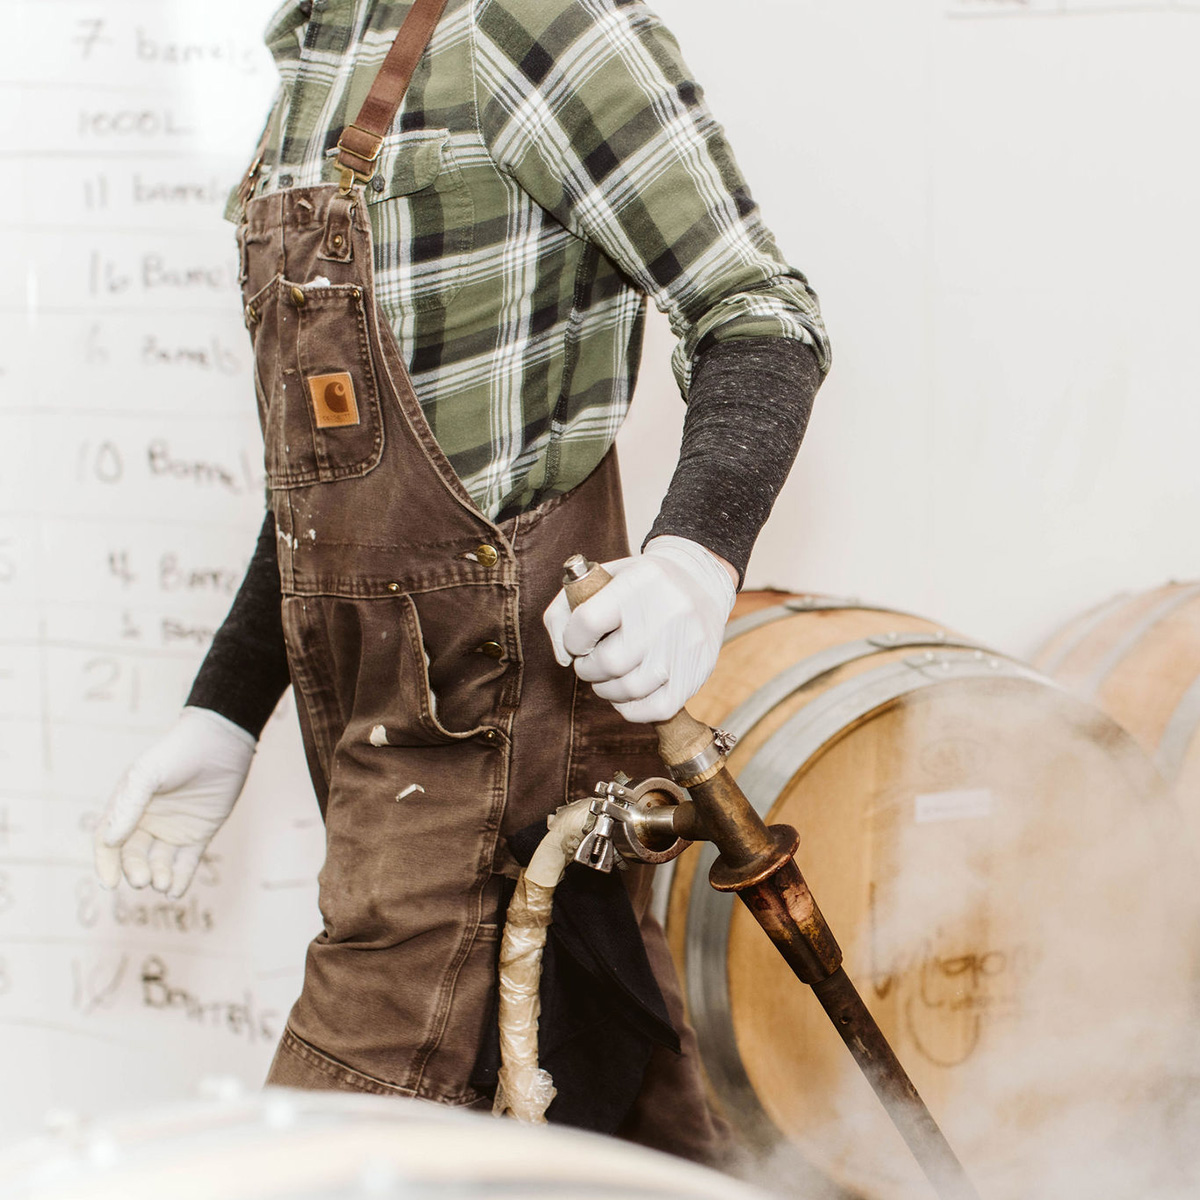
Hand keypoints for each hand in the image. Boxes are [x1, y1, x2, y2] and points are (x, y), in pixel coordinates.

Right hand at [93, 707, 256, 898]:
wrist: (220, 743)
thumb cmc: (178, 754)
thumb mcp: (146, 775)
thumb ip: (128, 807)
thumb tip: (108, 842)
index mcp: (128, 807)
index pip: (108, 842)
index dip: (105, 864)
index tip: (108, 884)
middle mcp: (148, 821)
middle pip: (134, 856)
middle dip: (135, 871)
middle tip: (142, 881)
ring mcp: (173, 829)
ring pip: (160, 863)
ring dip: (158, 877)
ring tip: (163, 884)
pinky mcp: (199, 834)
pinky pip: (186, 862)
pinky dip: (181, 878)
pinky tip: (176, 890)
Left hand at [543, 535, 735, 724]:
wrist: (701, 581)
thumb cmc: (639, 586)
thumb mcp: (601, 578)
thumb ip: (565, 611)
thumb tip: (563, 656)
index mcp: (640, 581)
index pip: (587, 622)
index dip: (573, 640)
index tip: (578, 642)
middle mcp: (669, 610)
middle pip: (609, 662)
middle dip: (589, 669)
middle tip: (591, 663)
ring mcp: (687, 643)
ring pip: (631, 689)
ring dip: (608, 690)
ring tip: (609, 677)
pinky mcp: (699, 670)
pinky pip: (658, 709)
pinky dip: (633, 708)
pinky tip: (628, 693)